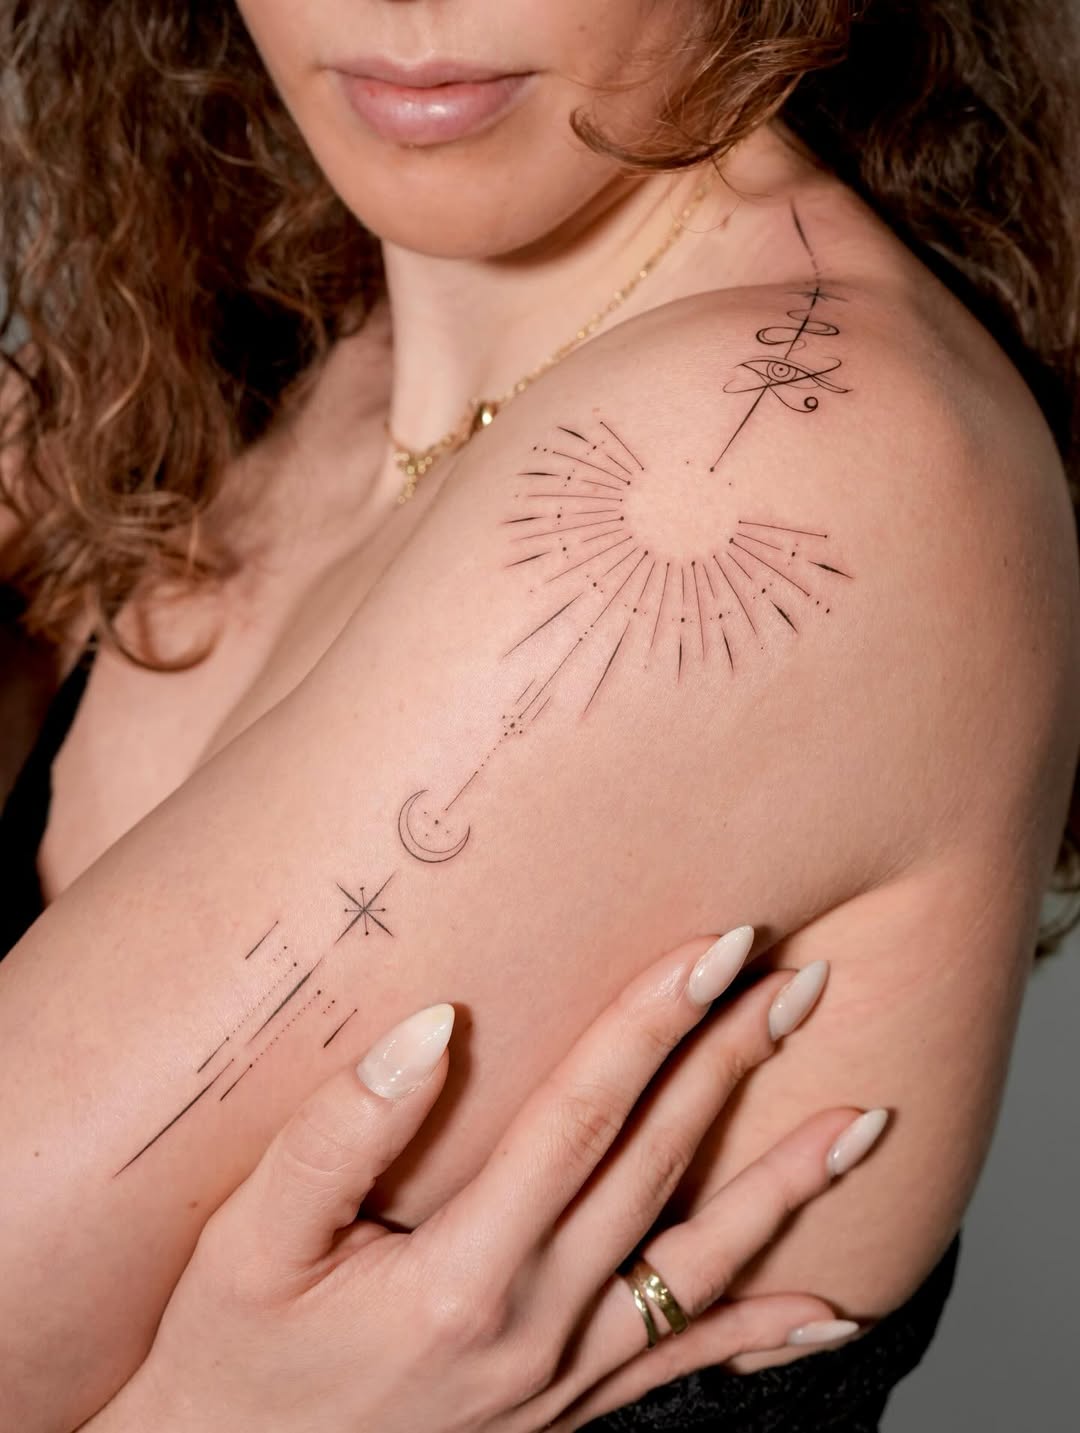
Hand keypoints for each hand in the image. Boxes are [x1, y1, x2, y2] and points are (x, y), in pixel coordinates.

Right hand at [92, 927, 887, 1432]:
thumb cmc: (227, 1362)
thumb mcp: (246, 1248)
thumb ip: (336, 1136)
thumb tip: (431, 1030)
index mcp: (461, 1274)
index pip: (582, 1116)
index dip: (650, 1022)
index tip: (715, 946)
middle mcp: (535, 1326)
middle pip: (658, 1166)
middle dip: (731, 1061)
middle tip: (798, 977)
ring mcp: (563, 1375)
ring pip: (701, 1263)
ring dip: (784, 1182)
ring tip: (866, 1121)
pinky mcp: (568, 1408)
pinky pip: (684, 1366)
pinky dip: (763, 1333)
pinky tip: (831, 1309)